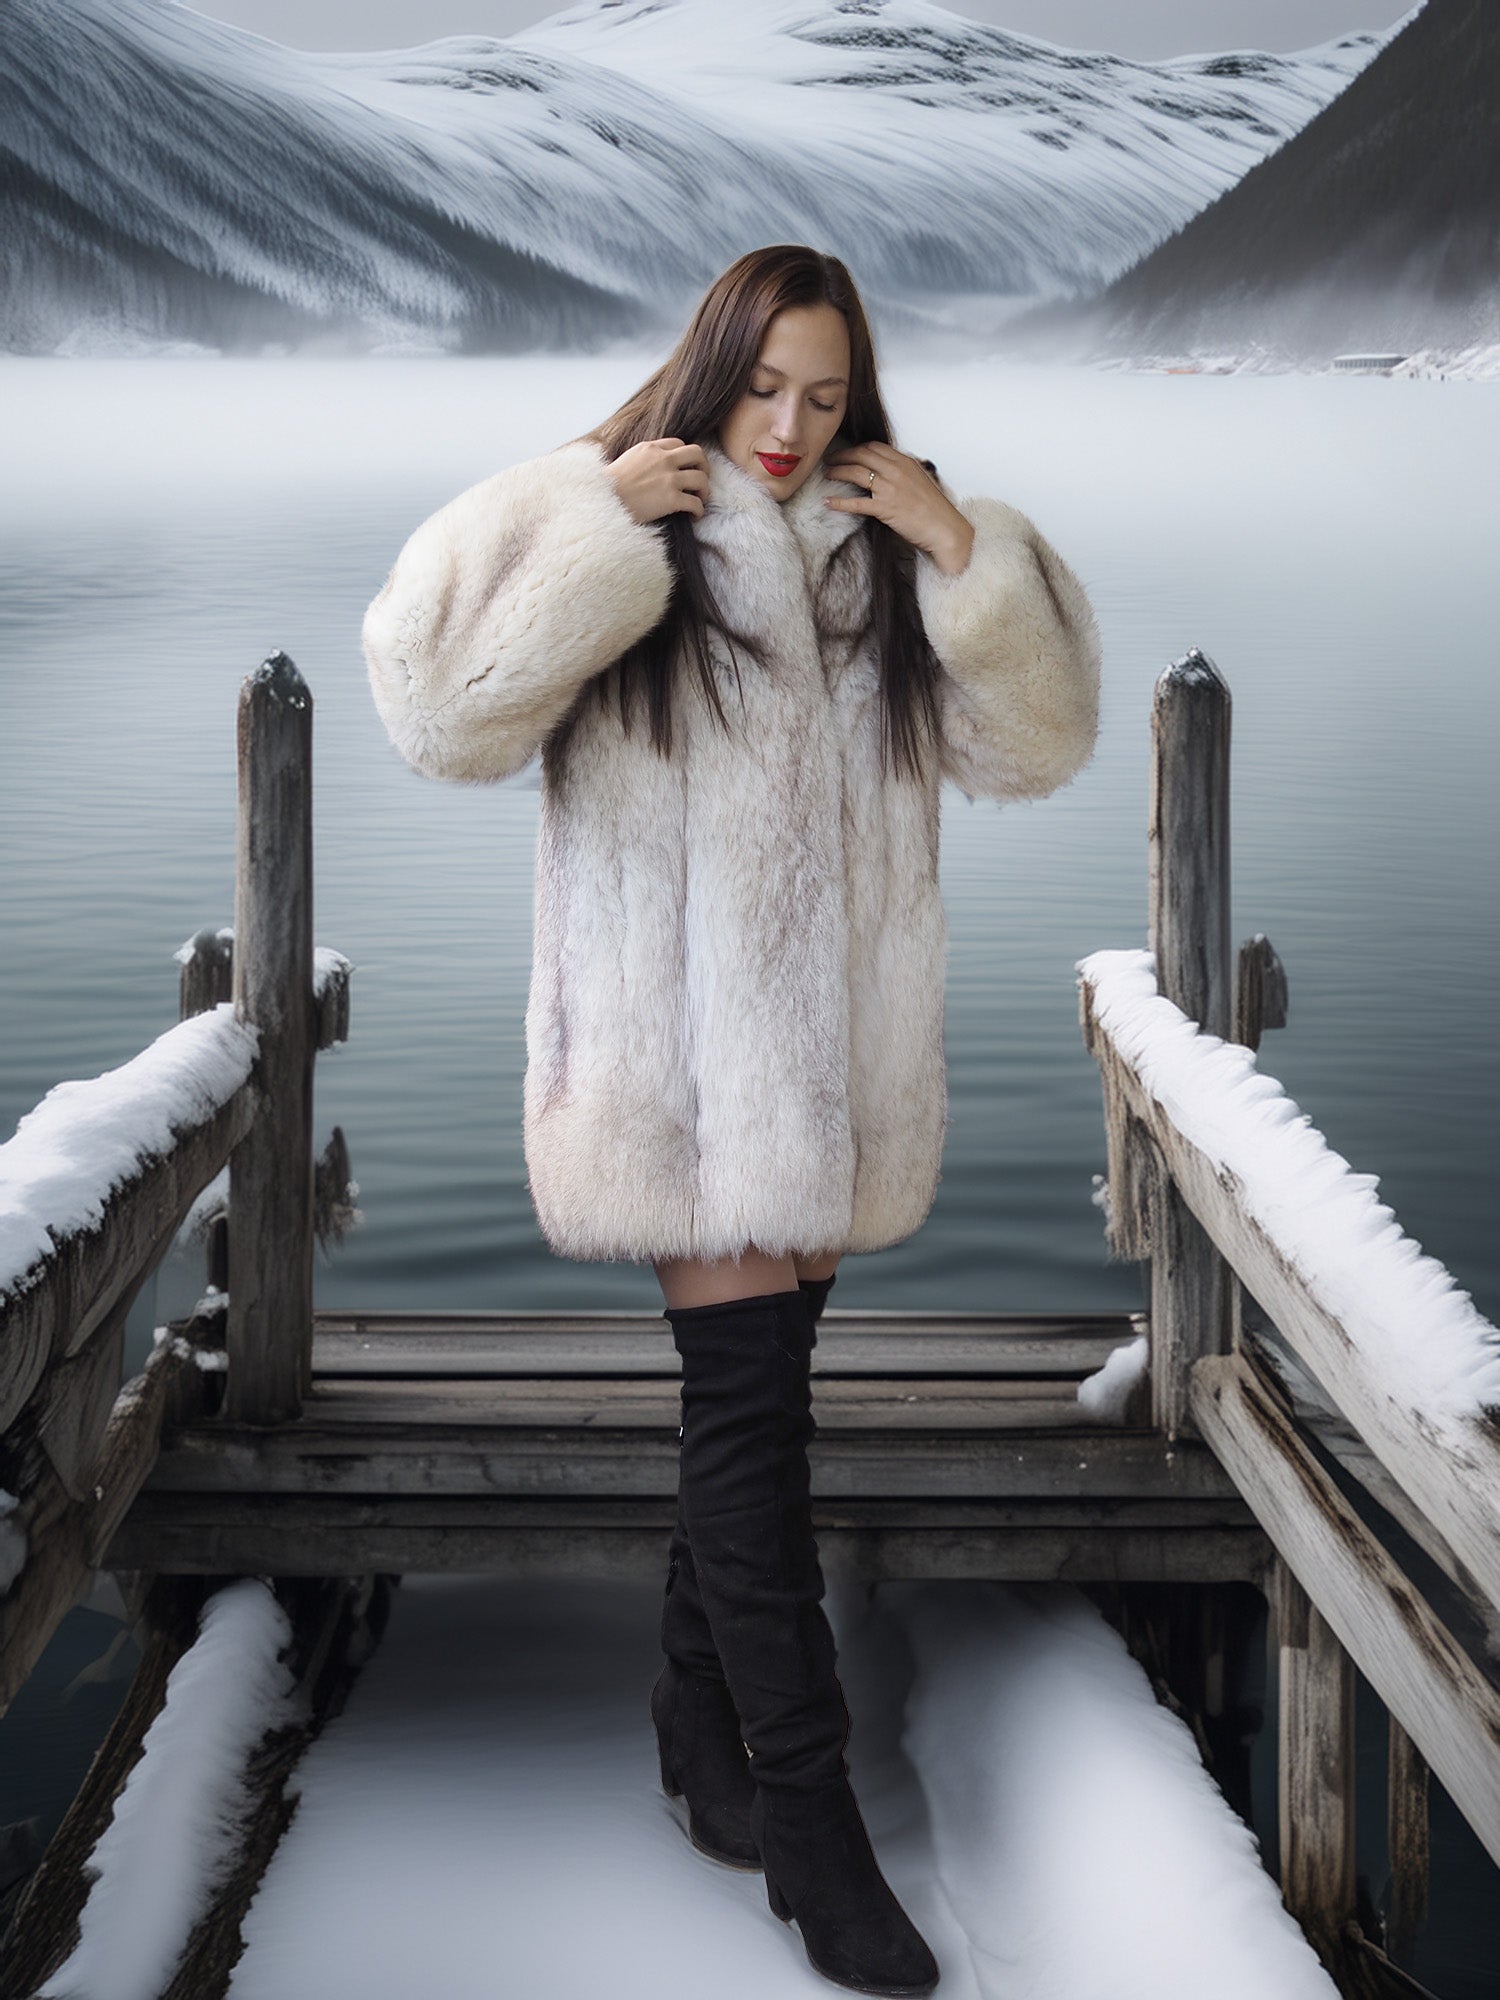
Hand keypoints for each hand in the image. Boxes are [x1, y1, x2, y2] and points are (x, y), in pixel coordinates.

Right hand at [606, 437, 709, 524]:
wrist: (602, 502)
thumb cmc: (608, 487)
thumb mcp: (626, 460)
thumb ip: (643, 458)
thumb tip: (651, 466)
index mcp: (651, 448)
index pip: (679, 443)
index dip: (686, 456)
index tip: (686, 467)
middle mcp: (663, 460)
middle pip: (697, 454)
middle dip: (704, 466)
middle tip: (701, 479)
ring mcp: (669, 479)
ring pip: (701, 479)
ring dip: (704, 490)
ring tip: (700, 499)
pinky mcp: (671, 499)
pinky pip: (696, 503)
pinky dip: (699, 510)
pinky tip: (695, 515)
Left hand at [822, 441, 973, 574]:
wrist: (944, 528)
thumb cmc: (935, 508)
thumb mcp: (921, 479)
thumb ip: (905, 471)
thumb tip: (891, 468)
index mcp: (904, 462)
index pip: (874, 447)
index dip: (857, 448)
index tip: (847, 452)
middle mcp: (896, 471)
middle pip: (861, 455)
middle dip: (842, 455)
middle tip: (830, 459)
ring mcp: (889, 489)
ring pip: (855, 473)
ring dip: (837, 471)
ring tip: (827, 474)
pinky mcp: (884, 509)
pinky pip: (856, 503)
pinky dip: (839, 502)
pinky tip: (828, 502)